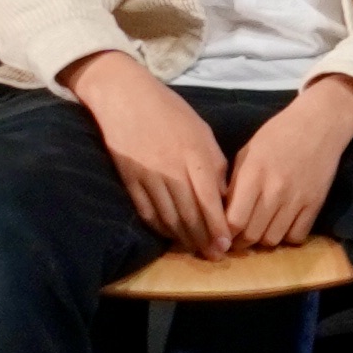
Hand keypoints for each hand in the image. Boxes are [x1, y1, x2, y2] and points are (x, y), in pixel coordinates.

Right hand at [71, 56, 231, 250]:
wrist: (126, 97)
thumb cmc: (171, 112)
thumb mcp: (202, 132)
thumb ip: (214, 164)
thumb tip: (224, 197)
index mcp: (195, 155)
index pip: (209, 199)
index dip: (218, 226)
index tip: (226, 244)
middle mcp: (172, 169)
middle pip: (189, 214)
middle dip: (203, 238)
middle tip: (213, 255)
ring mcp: (148, 176)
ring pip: (168, 217)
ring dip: (182, 237)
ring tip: (194, 248)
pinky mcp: (129, 180)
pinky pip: (146, 211)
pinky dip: (159, 227)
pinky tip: (169, 234)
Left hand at [221, 80, 352, 251]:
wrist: (319, 123)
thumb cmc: (278, 134)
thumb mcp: (248, 152)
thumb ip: (235, 183)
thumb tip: (223, 213)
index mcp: (253, 175)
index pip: (233, 221)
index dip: (225, 233)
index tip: (222, 233)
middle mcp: (274, 190)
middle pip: (252, 235)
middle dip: (241, 241)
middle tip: (238, 237)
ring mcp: (297, 199)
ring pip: (273, 240)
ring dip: (263, 240)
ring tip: (261, 230)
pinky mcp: (315, 204)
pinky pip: (297, 236)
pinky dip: (287, 236)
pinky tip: (283, 225)